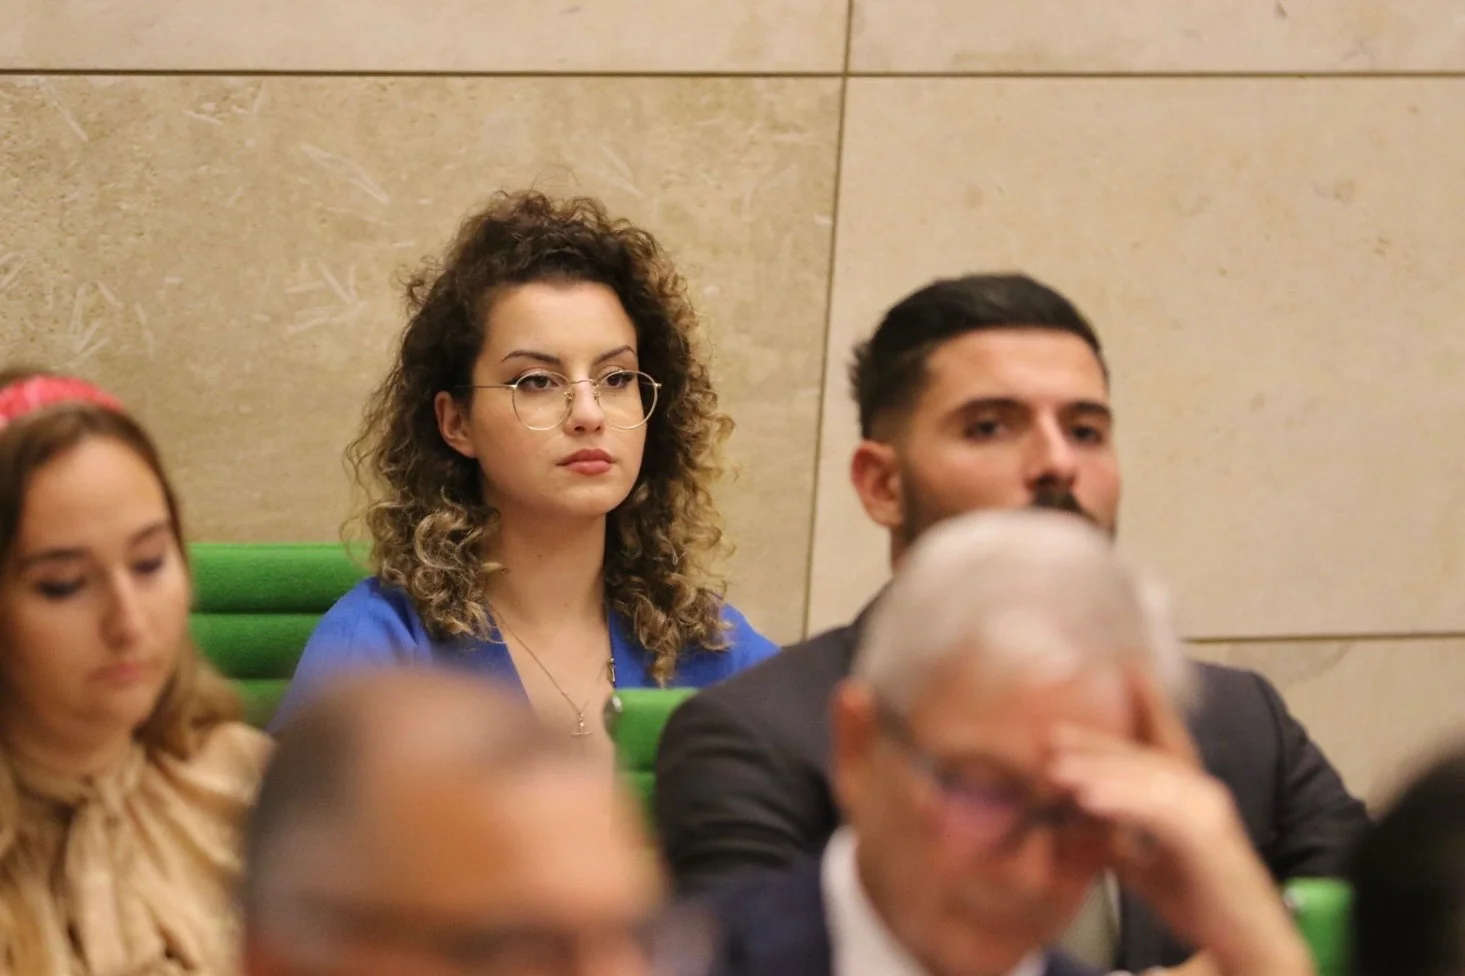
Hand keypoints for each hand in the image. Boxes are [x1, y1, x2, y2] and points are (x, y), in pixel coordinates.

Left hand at [1049, 672, 1312, 975]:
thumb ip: (1115, 840)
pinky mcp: (1209, 837)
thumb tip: (1074, 823)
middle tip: (1051, 734)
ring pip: (1147, 778)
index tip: (1097, 693)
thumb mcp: (1145, 866)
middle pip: (1143, 755)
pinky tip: (1087, 799)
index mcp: (1187, 796)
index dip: (1127, 718)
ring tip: (1056, 768)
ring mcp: (1207, 812)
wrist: (1249, 949)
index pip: (1154, 746)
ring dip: (1100, 769)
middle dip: (1096, 742)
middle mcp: (1201, 794)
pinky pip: (1158, 811)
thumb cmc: (1202, 904)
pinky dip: (1122, 801)